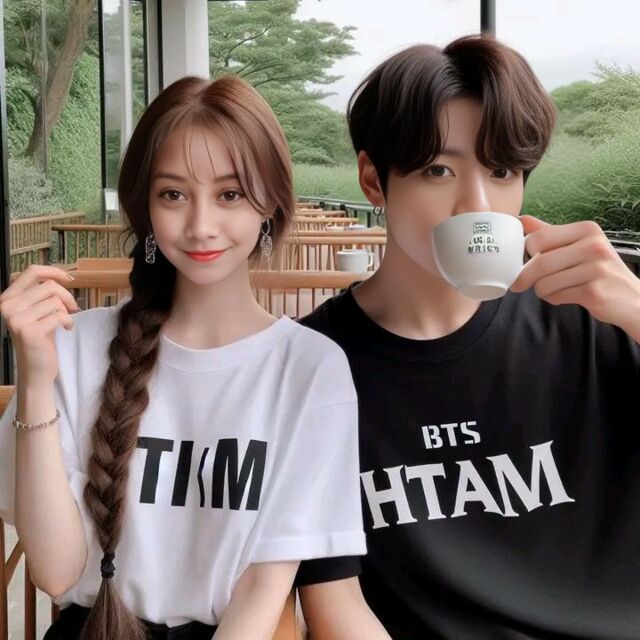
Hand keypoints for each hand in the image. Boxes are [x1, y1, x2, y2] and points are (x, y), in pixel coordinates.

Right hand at [0, 265, 79, 385]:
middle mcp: (8, 306)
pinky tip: (66, 329)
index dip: (54, 271)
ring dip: (67, 312)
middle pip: (49, 286)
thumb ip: (42, 294)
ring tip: (65, 322)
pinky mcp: (29, 331)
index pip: (32, 271)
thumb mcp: (38, 311)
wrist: (35, 369)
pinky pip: (60, 315)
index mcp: (8, 298)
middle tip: (73, 308)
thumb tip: (64, 276)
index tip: (70, 278)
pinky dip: (69, 322)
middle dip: (67, 296)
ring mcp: (16, 318)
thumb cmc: (40, 339)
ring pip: (56, 301)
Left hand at [511, 216, 639, 340]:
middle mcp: (594, 245)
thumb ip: (549, 233)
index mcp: (587, 229)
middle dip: (527, 277)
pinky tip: (568, 295)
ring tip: (557, 288)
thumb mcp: (579, 245)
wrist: (633, 298)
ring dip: (543, 290)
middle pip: (539, 262)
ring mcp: (596, 268)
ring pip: (544, 283)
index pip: (538, 238)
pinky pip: (556, 296)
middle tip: (523, 283)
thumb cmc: (600, 271)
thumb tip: (522, 220)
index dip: (525, 254)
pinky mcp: (595, 292)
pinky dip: (554, 299)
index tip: (524, 262)